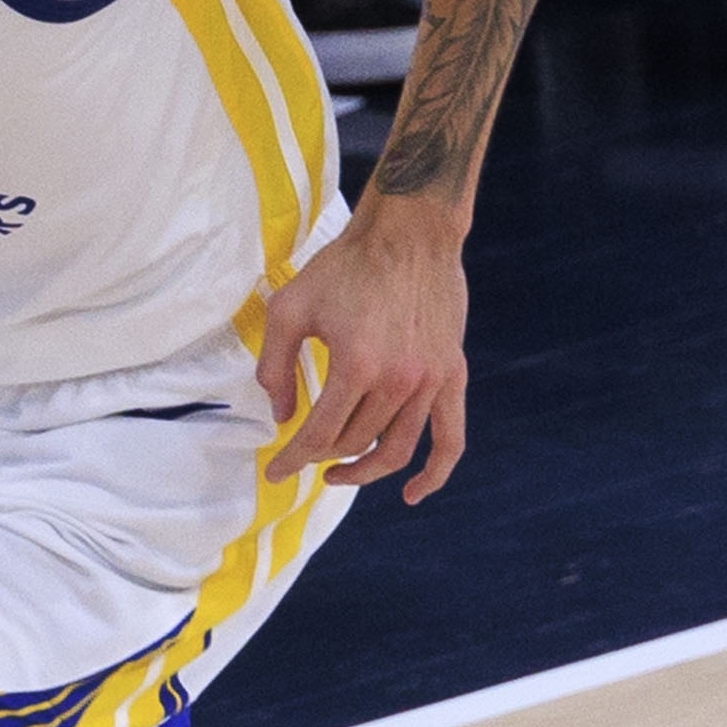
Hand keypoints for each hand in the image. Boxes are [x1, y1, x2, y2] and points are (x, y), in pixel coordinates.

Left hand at [256, 197, 467, 504]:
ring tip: (337, 473)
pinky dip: (434, 473)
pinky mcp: (452, 373)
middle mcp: (398, 380)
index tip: (275, 472)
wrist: (409, 231)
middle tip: (302, 453)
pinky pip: (450, 437)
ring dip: (364, 469)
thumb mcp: (290, 308)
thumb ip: (275, 367)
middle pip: (355, 442)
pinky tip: (411, 495)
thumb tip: (281, 418)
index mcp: (356, 365)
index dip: (293, 459)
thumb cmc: (344, 266)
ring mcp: (430, 380)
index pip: (319, 434)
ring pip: (395, 448)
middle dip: (322, 455)